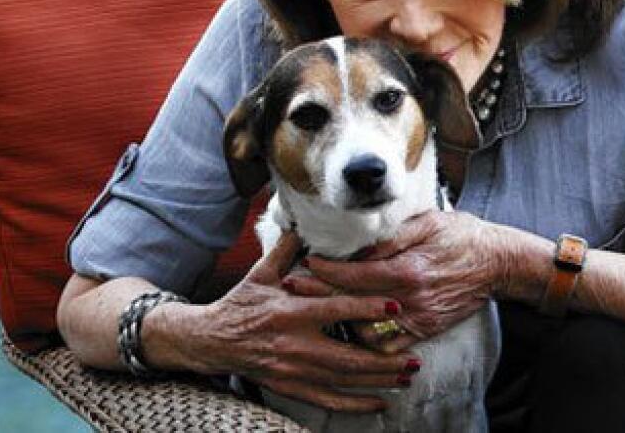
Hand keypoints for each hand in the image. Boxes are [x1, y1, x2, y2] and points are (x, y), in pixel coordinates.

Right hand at [199, 231, 421, 411]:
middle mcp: (293, 344)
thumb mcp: (261, 273)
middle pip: (346, 356)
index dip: (366, 307)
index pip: (334, 309)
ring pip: (342, 380)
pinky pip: (326, 400)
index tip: (396, 305)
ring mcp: (292, 370)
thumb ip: (288, 249)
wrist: (211, 340)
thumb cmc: (240, 303)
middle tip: (413, 357)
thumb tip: (306, 220)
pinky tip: (378, 404)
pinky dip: (353, 405)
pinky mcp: (289, 387)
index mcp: (289, 312)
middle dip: (383, 359)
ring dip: (377, 381)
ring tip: (406, 377)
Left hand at [303, 211, 503, 340]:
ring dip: (341, 318)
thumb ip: (390, 237)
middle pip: (352, 302)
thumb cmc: (461, 236)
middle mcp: (409, 298)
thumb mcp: (426, 223)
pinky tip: (353, 325)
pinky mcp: (425, 329)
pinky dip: (367, 338)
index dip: (326, 270)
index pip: (353, 275)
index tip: (307, 262)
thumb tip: (357, 249)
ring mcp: (417, 318)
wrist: (496, 262)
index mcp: (407, 269)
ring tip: (321, 305)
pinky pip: (388, 344)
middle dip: (318, 294)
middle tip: (295, 286)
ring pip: (365, 328)